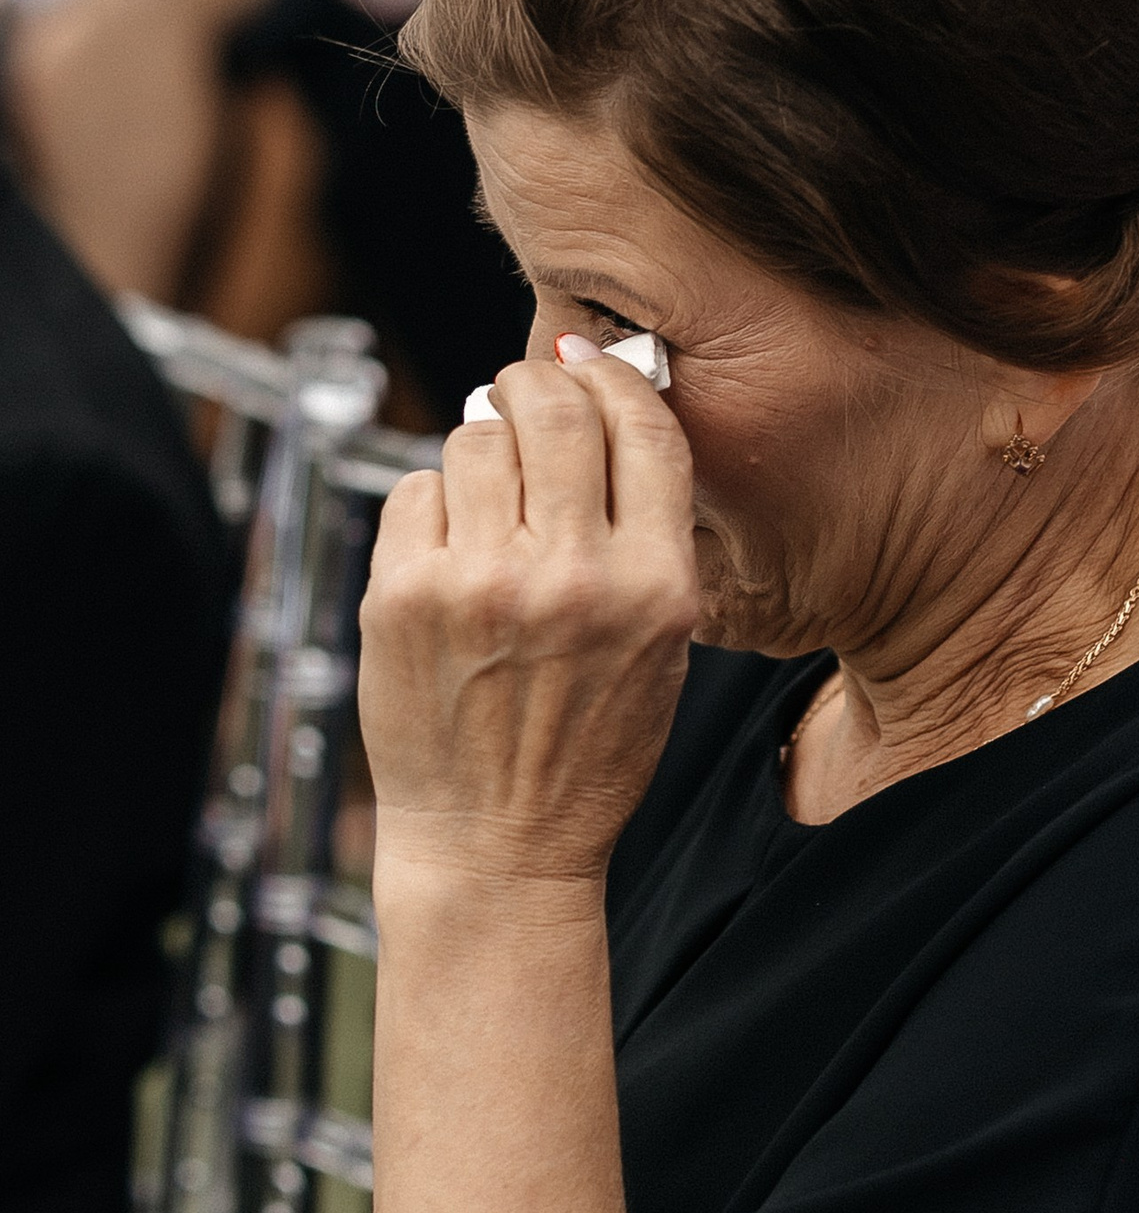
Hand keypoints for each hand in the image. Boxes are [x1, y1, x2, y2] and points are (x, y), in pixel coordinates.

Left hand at [359, 348, 699, 894]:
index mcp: (657, 588)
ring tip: (485, 502)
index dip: (613, 380)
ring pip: (474, 437)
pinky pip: (414, 490)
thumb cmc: (585, 744)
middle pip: (553, 408)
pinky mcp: (402, 597)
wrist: (498, 842)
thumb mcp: (663, 645)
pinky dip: (429, 506)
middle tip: (524, 397)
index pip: (642, 428)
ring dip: (478, 451)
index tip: (589, 370)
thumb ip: (641, 534)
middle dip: (533, 384)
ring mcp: (482, 585)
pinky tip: (447, 553)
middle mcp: (574, 579)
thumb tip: (591, 403)